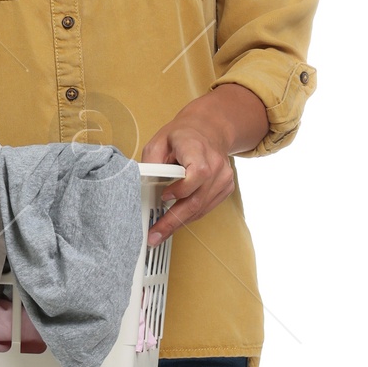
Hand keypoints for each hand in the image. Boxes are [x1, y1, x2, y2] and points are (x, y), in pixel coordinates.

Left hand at [140, 84, 268, 244]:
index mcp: (198, 148)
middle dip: (173, 220)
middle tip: (155, 235)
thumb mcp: (158, 141)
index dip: (182, 189)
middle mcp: (216, 164)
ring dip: (179, 222)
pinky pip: (206, 208)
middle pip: (197, 198)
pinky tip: (175, 219)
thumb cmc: (182, 136)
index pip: (199, 173)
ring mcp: (224, 177)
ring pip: (201, 208)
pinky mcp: (226, 187)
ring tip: (160, 232)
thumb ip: (150, 162)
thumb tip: (141, 184)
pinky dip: (189, 216)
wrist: (208, 130)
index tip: (164, 196)